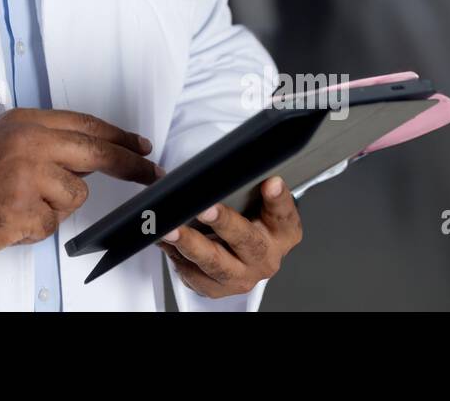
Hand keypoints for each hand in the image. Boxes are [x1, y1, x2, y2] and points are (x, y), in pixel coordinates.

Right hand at [0, 108, 159, 257]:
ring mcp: (27, 177)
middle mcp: (29, 144)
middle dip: (129, 165)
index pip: (85, 124)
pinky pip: (53, 224)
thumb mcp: (3, 138)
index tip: (140, 145)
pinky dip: (36, 227)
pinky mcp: (22, 210)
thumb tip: (89, 152)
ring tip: (21, 202)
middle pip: (96, 152)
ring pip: (75, 195)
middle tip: (150, 172)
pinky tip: (12, 217)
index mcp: (26, 122)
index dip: (118, 136)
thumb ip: (44, 140)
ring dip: (56, 206)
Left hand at [157, 176, 302, 298]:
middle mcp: (266, 257)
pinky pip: (195, 276)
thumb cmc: (248, 220)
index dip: (278, 199)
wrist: (241, 257)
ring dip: (191, 245)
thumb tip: (227, 161)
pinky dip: (177, 257)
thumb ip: (247, 184)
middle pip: (247, 241)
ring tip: (171, 229)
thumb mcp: (255, 200)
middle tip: (205, 208)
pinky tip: (165, 241)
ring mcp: (242, 276)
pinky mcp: (218, 289)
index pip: (284, 213)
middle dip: (225, 223)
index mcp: (283, 232)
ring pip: (216, 264)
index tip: (270, 183)